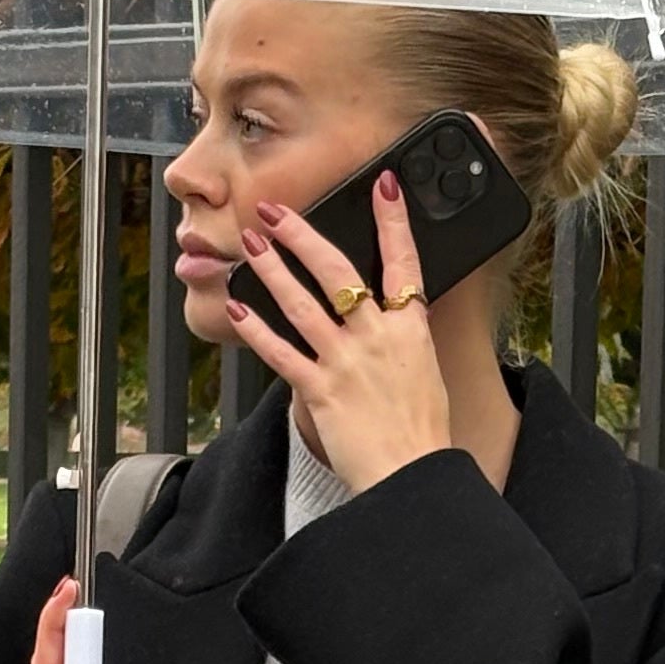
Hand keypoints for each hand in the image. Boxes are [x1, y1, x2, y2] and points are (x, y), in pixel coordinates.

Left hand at [227, 170, 450, 493]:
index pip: (405, 263)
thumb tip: (390, 321)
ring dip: (272, 270)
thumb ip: (404, 341)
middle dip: (302, 235)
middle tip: (274, 211)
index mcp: (412, 331)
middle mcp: (378, 338)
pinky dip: (257, 330)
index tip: (384, 184)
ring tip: (251, 245)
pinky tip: (238, 308)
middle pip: (338, 271)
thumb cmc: (423, 435)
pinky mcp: (320, 391)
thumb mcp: (426, 375)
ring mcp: (346, 363)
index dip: (394, 220)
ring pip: (302, 304)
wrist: (412, 479)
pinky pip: (281, 354)